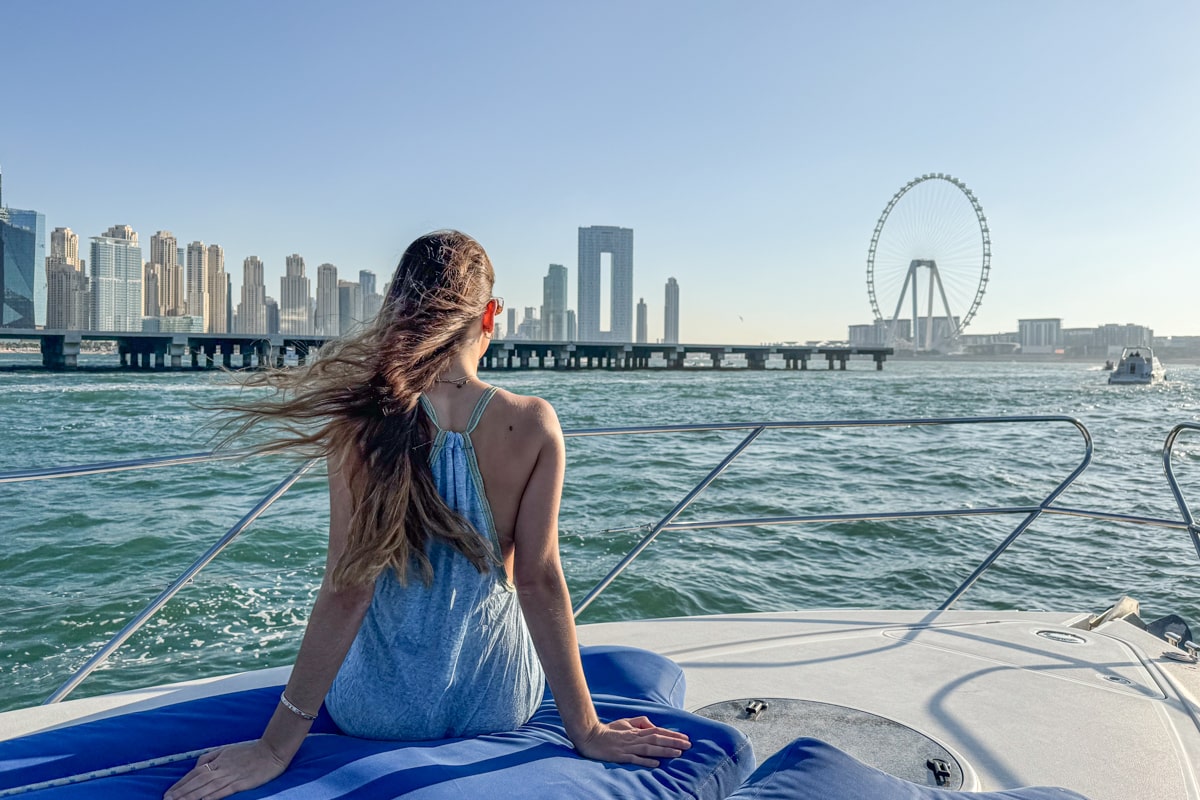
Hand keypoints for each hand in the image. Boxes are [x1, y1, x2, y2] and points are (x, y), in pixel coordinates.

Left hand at [163, 740, 287, 799]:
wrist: (271, 751)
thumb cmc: (250, 750)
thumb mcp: (227, 749)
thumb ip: (211, 757)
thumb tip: (197, 766)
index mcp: (218, 760)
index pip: (194, 773)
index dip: (181, 783)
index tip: (168, 793)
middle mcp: (222, 768)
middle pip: (197, 781)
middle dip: (181, 792)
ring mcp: (231, 776)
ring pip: (206, 788)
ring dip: (191, 796)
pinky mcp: (241, 784)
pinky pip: (223, 792)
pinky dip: (211, 797)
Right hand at [572, 716, 691, 767]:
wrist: (590, 736)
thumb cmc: (608, 730)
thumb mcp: (625, 722)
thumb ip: (640, 722)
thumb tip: (653, 725)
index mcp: (636, 730)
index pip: (658, 731)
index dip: (672, 734)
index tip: (685, 738)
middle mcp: (634, 738)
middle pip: (657, 739)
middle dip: (674, 742)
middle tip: (688, 745)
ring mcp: (628, 747)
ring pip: (650, 748)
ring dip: (665, 750)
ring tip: (678, 753)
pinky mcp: (620, 756)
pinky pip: (635, 758)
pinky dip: (646, 760)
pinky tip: (657, 763)